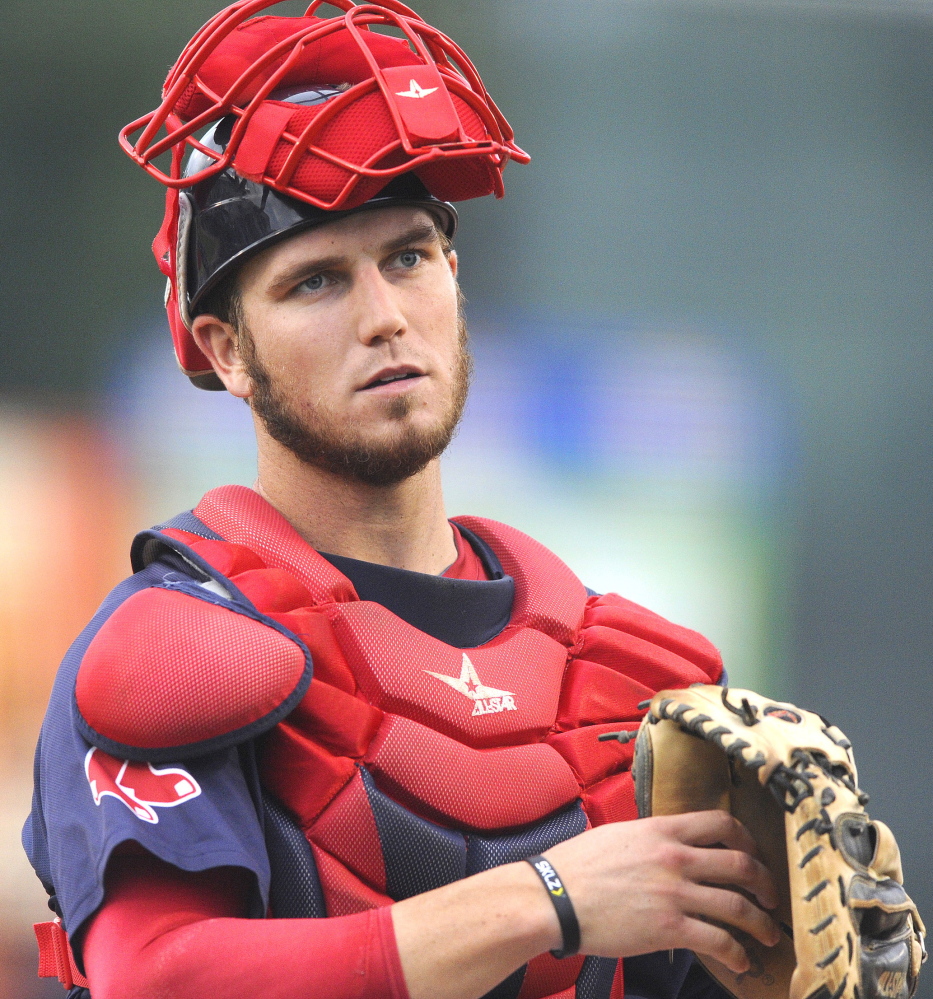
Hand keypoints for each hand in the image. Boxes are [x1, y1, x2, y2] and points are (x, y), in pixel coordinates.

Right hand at [542, 810, 780, 973]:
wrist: (555, 896)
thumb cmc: (578, 865)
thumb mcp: (619, 835)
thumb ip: (651, 838)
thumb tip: (669, 844)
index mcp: (662, 830)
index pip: (721, 822)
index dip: (747, 838)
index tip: (753, 852)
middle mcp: (675, 857)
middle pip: (740, 864)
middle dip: (765, 883)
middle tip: (770, 897)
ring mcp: (674, 893)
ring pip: (738, 905)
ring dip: (761, 923)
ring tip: (768, 935)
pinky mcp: (670, 928)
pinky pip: (719, 940)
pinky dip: (737, 953)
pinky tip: (740, 960)